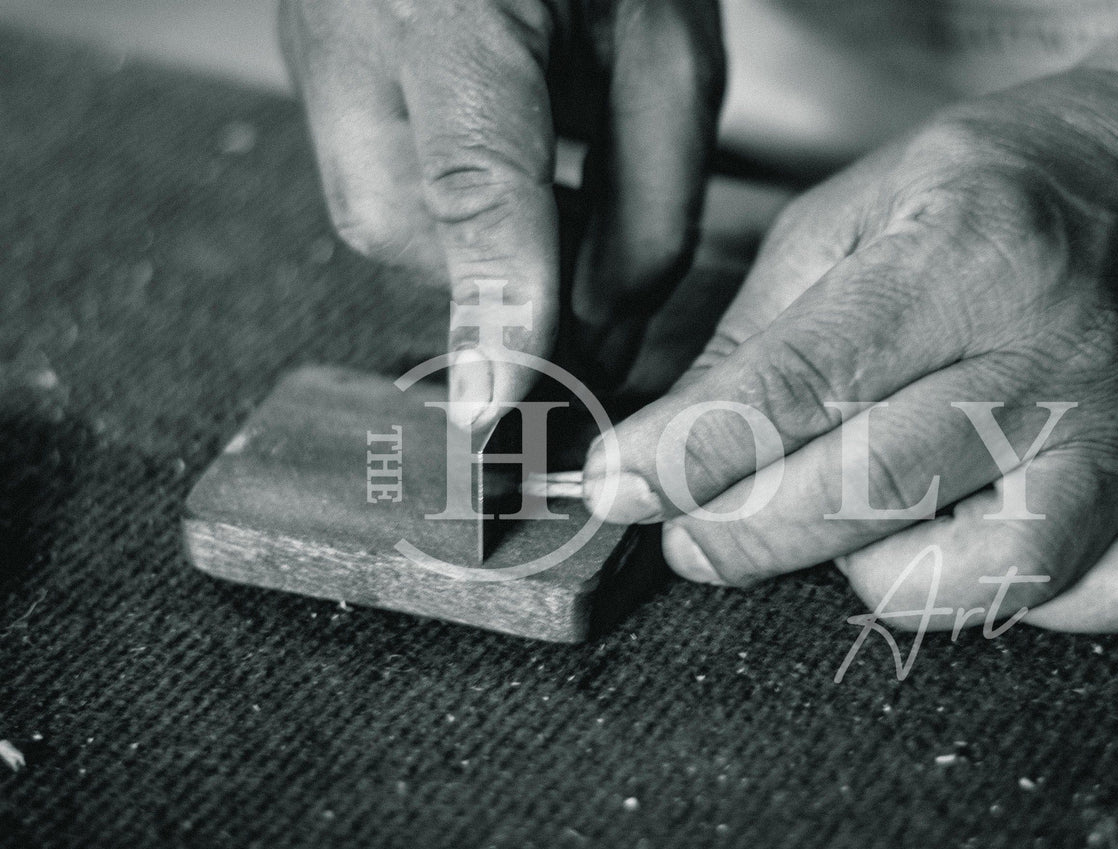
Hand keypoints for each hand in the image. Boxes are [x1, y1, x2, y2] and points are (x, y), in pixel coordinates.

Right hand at [279, 0, 724, 417]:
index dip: (486, 303)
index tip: (490, 407)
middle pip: (389, 223)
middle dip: (490, 280)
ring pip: (373, 213)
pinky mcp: (315, 55)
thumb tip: (601, 338)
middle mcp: (354, 18)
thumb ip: (647, 205)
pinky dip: (450, 214)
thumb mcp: (670, 52)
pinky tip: (519, 186)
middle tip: (581, 281)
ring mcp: (316, 34)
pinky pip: (372, 174)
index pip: (469, 178)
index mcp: (458, 1)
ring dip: (473, 250)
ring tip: (560, 210)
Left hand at [583, 69, 1117, 632]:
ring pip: (980, 576)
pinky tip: (961, 551)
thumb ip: (760, 331)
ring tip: (838, 531)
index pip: (800, 385)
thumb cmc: (1001, 186)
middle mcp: (1049, 358)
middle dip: (745, 533)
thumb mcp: (854, 210)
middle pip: (872, 492)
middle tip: (690, 534)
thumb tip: (672, 445)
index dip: (690, 453)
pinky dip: (1012, 605)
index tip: (618, 488)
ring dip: (872, 579)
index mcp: (961, 259)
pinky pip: (1096, 600)